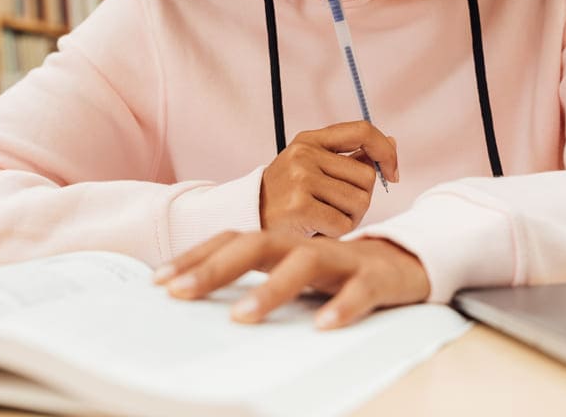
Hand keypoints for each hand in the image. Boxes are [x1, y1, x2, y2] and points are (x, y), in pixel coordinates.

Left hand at [153, 231, 429, 327]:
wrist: (405, 262)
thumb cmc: (338, 272)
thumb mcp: (291, 272)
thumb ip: (257, 280)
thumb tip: (200, 299)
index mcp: (282, 244)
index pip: (233, 240)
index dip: (195, 256)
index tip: (160, 280)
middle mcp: (305, 246)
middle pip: (257, 245)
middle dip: (215, 268)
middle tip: (180, 293)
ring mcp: (342, 259)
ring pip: (304, 264)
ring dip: (271, 289)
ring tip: (242, 317)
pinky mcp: (375, 278)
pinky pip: (358, 291)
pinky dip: (341, 306)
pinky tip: (323, 325)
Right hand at [260, 121, 398, 236]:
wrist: (248, 218)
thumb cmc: (288, 195)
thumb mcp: (313, 166)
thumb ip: (351, 156)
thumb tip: (391, 143)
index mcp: (310, 139)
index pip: (362, 130)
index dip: (385, 151)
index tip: (392, 172)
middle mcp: (305, 154)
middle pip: (367, 176)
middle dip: (361, 197)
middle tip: (336, 207)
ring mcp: (301, 178)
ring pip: (360, 201)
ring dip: (350, 217)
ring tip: (325, 217)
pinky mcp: (299, 206)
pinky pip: (343, 222)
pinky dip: (337, 231)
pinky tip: (317, 228)